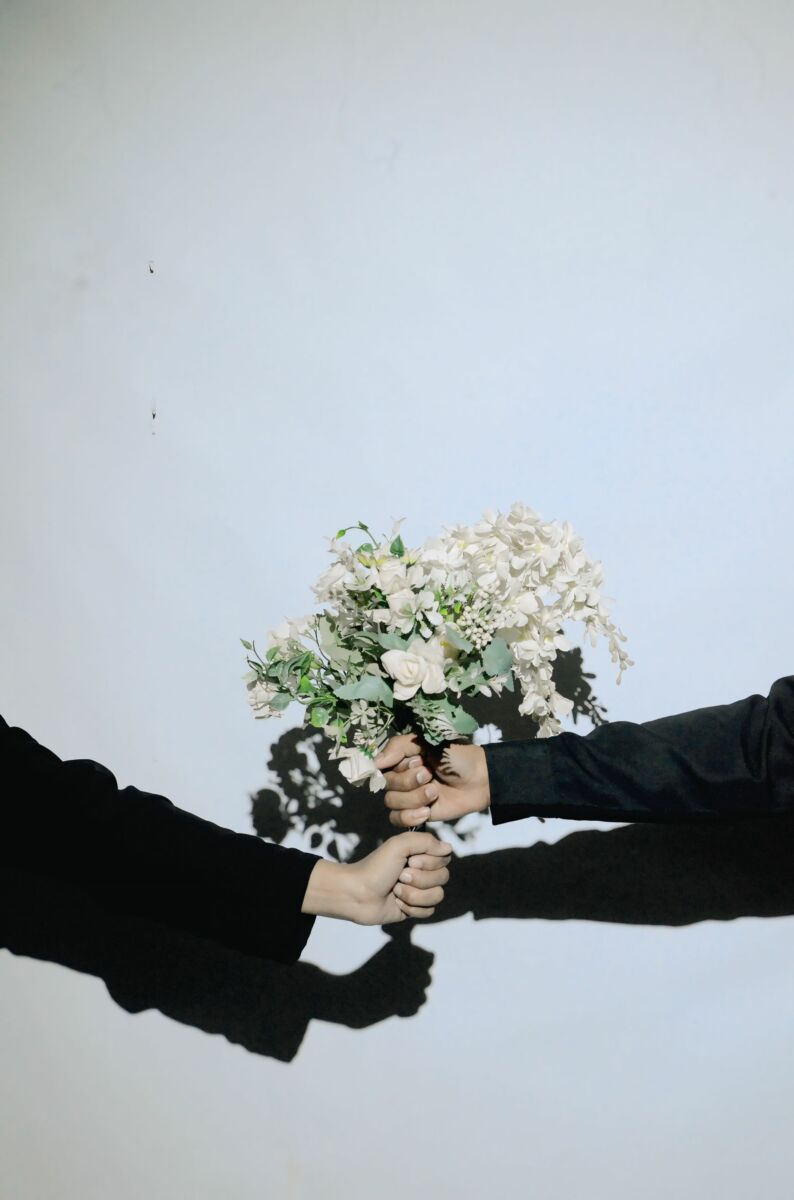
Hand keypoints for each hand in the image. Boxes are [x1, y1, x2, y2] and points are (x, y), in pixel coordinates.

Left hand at [302, 831, 451, 924]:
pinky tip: (396, 903)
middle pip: (443, 878)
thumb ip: (426, 841)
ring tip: (395, 891)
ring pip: (437, 896)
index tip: (410, 861)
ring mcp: (419, 891)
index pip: (444, 858)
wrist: (357, 894)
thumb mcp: (398, 845)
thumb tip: (449, 847)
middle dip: (419, 879)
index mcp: (419, 854)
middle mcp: (422, 871)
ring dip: (414, 894)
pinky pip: (429, 911)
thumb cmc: (375, 867)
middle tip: (399, 876)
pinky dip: (411, 908)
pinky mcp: (414, 909)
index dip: (429, 862)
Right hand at [375, 735, 490, 829]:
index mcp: (404, 758)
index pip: (382, 765)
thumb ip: (399, 746)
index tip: (418, 760)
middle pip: (387, 785)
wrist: (481, 778)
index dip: (398, 767)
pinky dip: (410, 816)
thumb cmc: (457, 756)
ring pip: (392, 803)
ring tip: (435, 792)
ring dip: (413, 798)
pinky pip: (398, 819)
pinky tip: (427, 811)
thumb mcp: (428, 742)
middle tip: (430, 775)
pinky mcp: (418, 813)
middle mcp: (403, 776)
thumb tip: (375, 762)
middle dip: (409, 781)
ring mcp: (409, 796)